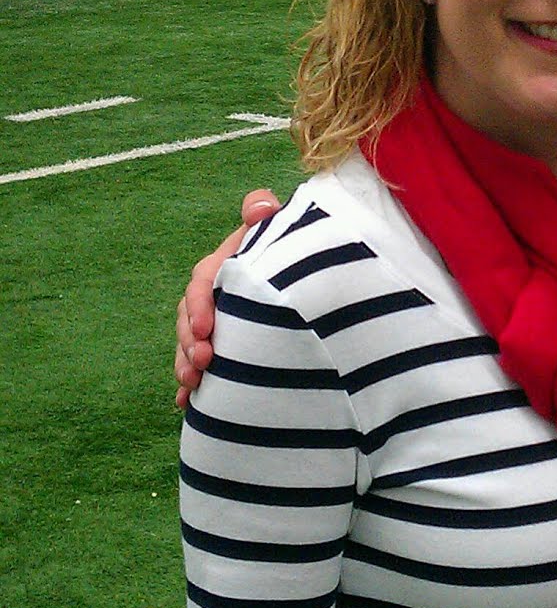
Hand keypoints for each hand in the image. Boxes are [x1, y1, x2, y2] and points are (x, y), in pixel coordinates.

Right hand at [174, 190, 281, 408]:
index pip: (204, 280)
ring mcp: (220, 320)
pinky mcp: (225, 344)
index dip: (200, 303)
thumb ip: (267, 217)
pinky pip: (200, 364)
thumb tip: (260, 205)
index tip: (206, 329)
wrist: (319, 282)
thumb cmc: (296, 251)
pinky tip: (188, 403)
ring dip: (186, 363)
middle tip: (203, 363)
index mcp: (228, 265)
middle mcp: (219, 293)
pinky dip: (192, 384)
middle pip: (191, 315)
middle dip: (189, 340)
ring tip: (195, 384)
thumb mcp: (283, 232)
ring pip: (190, 341)